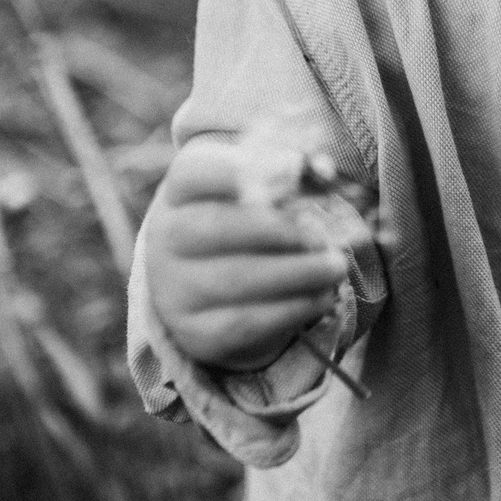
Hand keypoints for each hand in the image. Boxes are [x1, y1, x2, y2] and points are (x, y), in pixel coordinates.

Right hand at [145, 136, 370, 371]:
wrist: (207, 285)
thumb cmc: (243, 220)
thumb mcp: (257, 187)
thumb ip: (289, 171)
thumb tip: (321, 169)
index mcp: (179, 190)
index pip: (194, 171)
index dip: (241, 169)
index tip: (294, 170)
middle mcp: (165, 237)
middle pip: (216, 226)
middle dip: (280, 229)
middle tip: (324, 234)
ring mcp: (174, 288)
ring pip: (235, 278)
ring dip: (297, 272)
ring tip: (336, 267)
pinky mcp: (195, 331)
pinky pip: (245, 323)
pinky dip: (292, 309)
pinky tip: (321, 296)